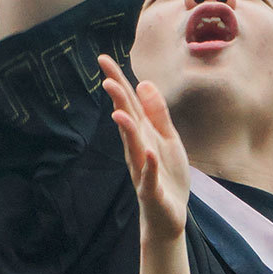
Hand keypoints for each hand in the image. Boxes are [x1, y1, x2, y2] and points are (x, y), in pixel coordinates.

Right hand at [100, 54, 189, 242]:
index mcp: (142, 134)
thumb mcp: (167, 138)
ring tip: (120, 113)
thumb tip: (144, 82)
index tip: (103, 59)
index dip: (118, 81)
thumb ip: (157, 113)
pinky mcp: (151, 190)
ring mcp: (143, 169)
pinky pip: (150, 177)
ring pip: (134, 147)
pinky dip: (150, 166)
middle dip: (118, 100)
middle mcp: (138, 149)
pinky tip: (150, 154)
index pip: (128, 104)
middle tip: (106, 78)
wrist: (168, 214)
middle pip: (127, 121)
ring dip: (127, 130)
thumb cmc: (166, 174)